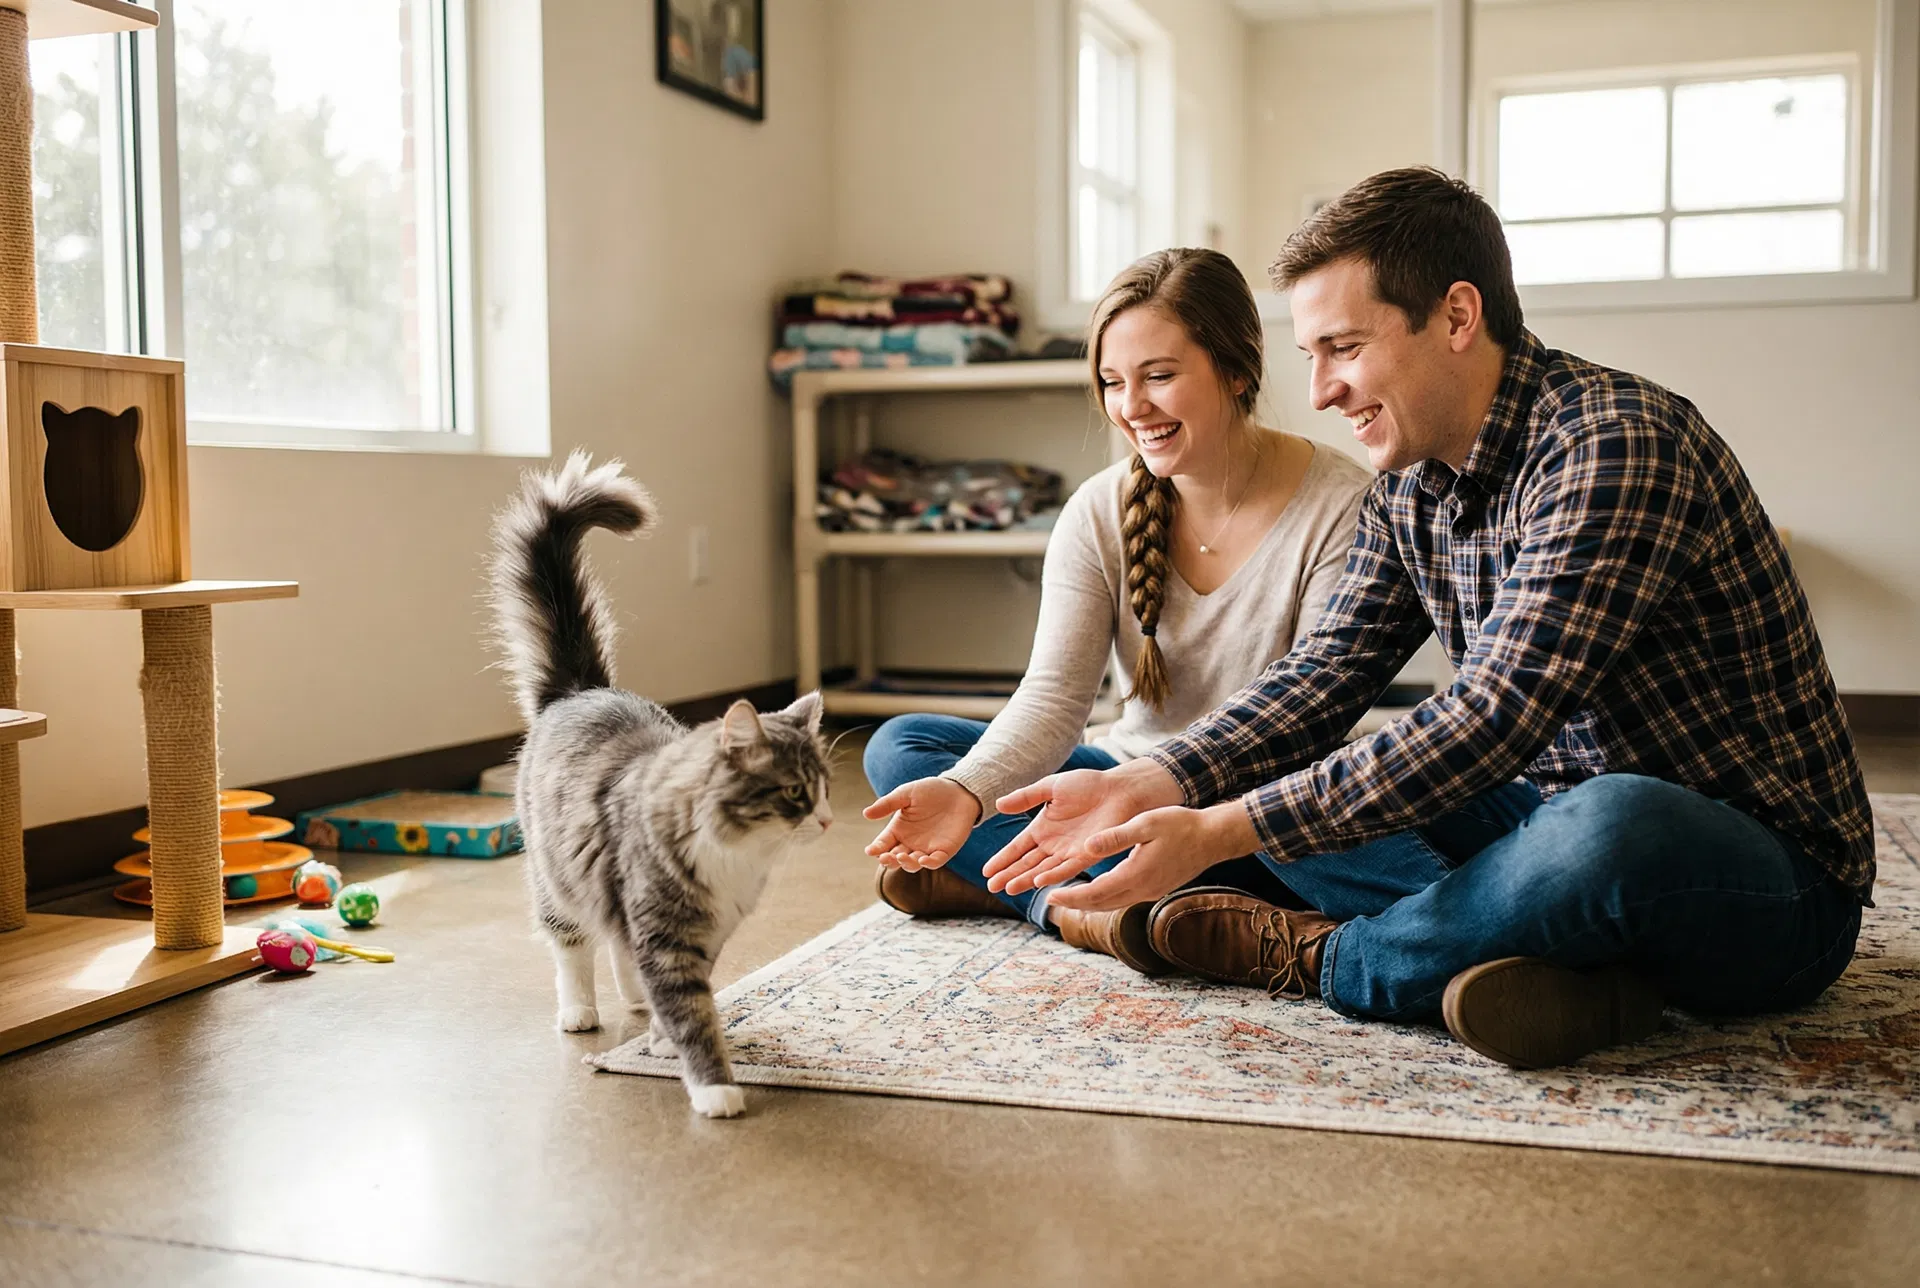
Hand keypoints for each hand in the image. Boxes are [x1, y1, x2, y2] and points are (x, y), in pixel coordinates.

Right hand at [862, 776, 980, 871]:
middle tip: (885, 857)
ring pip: (913, 864)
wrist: (957, 791)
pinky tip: (923, 859)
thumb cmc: (930, 791)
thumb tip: (866, 814)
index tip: (871, 851)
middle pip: (895, 859)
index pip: (883, 844)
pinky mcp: (944, 851)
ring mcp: (926, 848)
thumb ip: (887, 804)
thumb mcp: (906, 794)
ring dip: (906, 863)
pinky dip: (928, 864)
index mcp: (898, 830)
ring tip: (902, 856)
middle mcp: (910, 843)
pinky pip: (935, 862)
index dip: (876, 849)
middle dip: (889, 860)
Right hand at [982, 759, 1184, 895]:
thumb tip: (998, 804)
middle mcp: (1053, 844)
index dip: (1002, 859)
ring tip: (1008, 889)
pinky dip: (1052, 875)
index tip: (987, 872)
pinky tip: (1037, 882)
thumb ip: (1026, 796)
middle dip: (1008, 875)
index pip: (1017, 848)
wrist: (1119, 790)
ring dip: (1025, 880)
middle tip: (991, 887)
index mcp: (1043, 828)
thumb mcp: (1051, 787)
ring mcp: (1069, 852)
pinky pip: (1066, 868)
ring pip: (1042, 870)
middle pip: (1026, 863)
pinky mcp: (1087, 855)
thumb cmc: (1089, 785)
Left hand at [1043, 801, 1259, 912]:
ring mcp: (1151, 892)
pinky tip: (1097, 890)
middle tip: (1051, 900)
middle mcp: (1143, 889)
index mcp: (1136, 874)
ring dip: (1089, 903)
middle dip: (1075, 904)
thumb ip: (1116, 837)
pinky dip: (1105, 898)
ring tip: (1068, 897)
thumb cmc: (1180, 825)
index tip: (1049, 895)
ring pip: (1113, 904)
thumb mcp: (1146, 823)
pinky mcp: (1156, 889)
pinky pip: (1124, 899)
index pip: (1095, 893)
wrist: (1212, 838)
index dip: (1070, 896)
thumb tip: (1086, 847)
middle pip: (1101, 905)